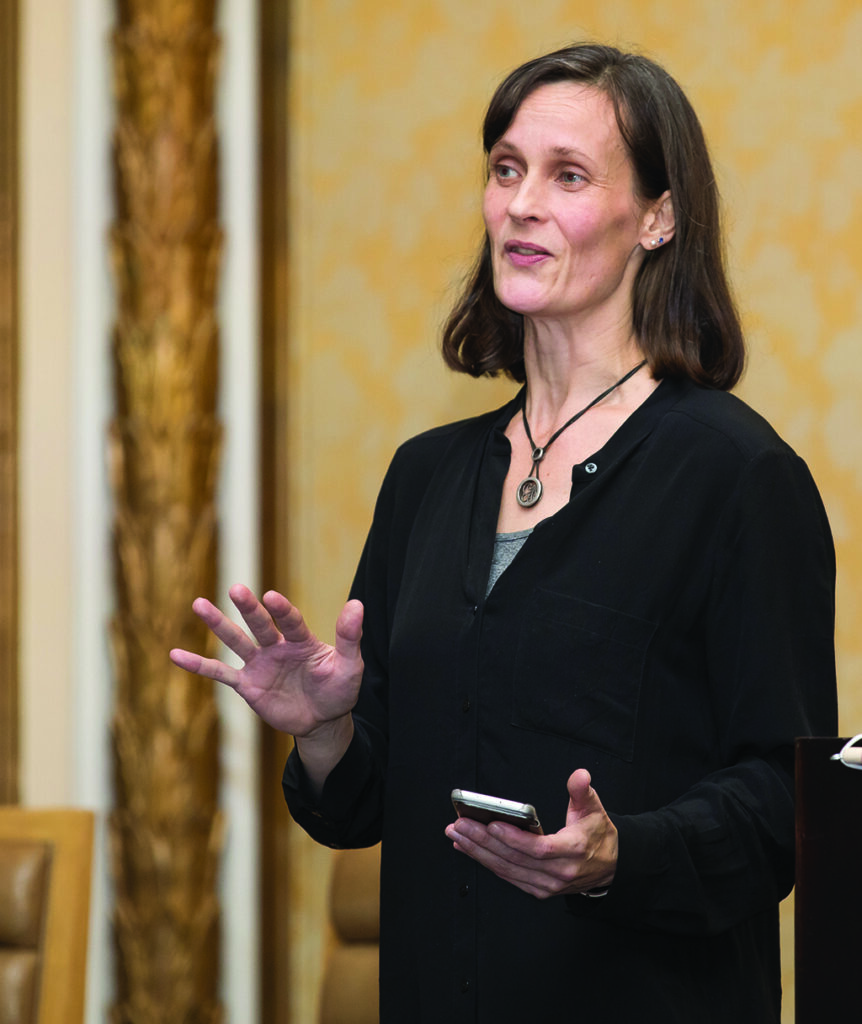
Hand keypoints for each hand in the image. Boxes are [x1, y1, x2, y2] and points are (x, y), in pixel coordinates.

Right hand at [169, 583, 363, 739]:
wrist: (322, 721)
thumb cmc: (339, 690)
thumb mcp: (351, 667)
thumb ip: (350, 637)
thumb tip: (357, 604)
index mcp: (302, 640)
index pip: (290, 621)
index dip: (281, 610)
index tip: (271, 596)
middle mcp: (277, 646)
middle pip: (260, 624)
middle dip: (248, 608)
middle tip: (235, 588)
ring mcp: (260, 664)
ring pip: (236, 641)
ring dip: (218, 624)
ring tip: (198, 604)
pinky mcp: (247, 685)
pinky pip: (219, 673)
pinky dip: (198, 665)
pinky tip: (175, 654)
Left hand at [444, 769, 617, 898]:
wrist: (610, 868)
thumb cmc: (598, 836)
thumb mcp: (594, 809)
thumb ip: (583, 791)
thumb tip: (580, 775)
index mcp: (573, 851)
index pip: (539, 849)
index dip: (514, 839)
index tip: (492, 824)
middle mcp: (558, 873)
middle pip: (515, 859)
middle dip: (483, 841)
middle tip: (460, 824)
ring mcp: (546, 885)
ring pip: (506, 869)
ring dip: (478, 852)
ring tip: (457, 834)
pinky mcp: (537, 889)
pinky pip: (507, 876)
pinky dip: (486, 862)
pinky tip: (468, 848)